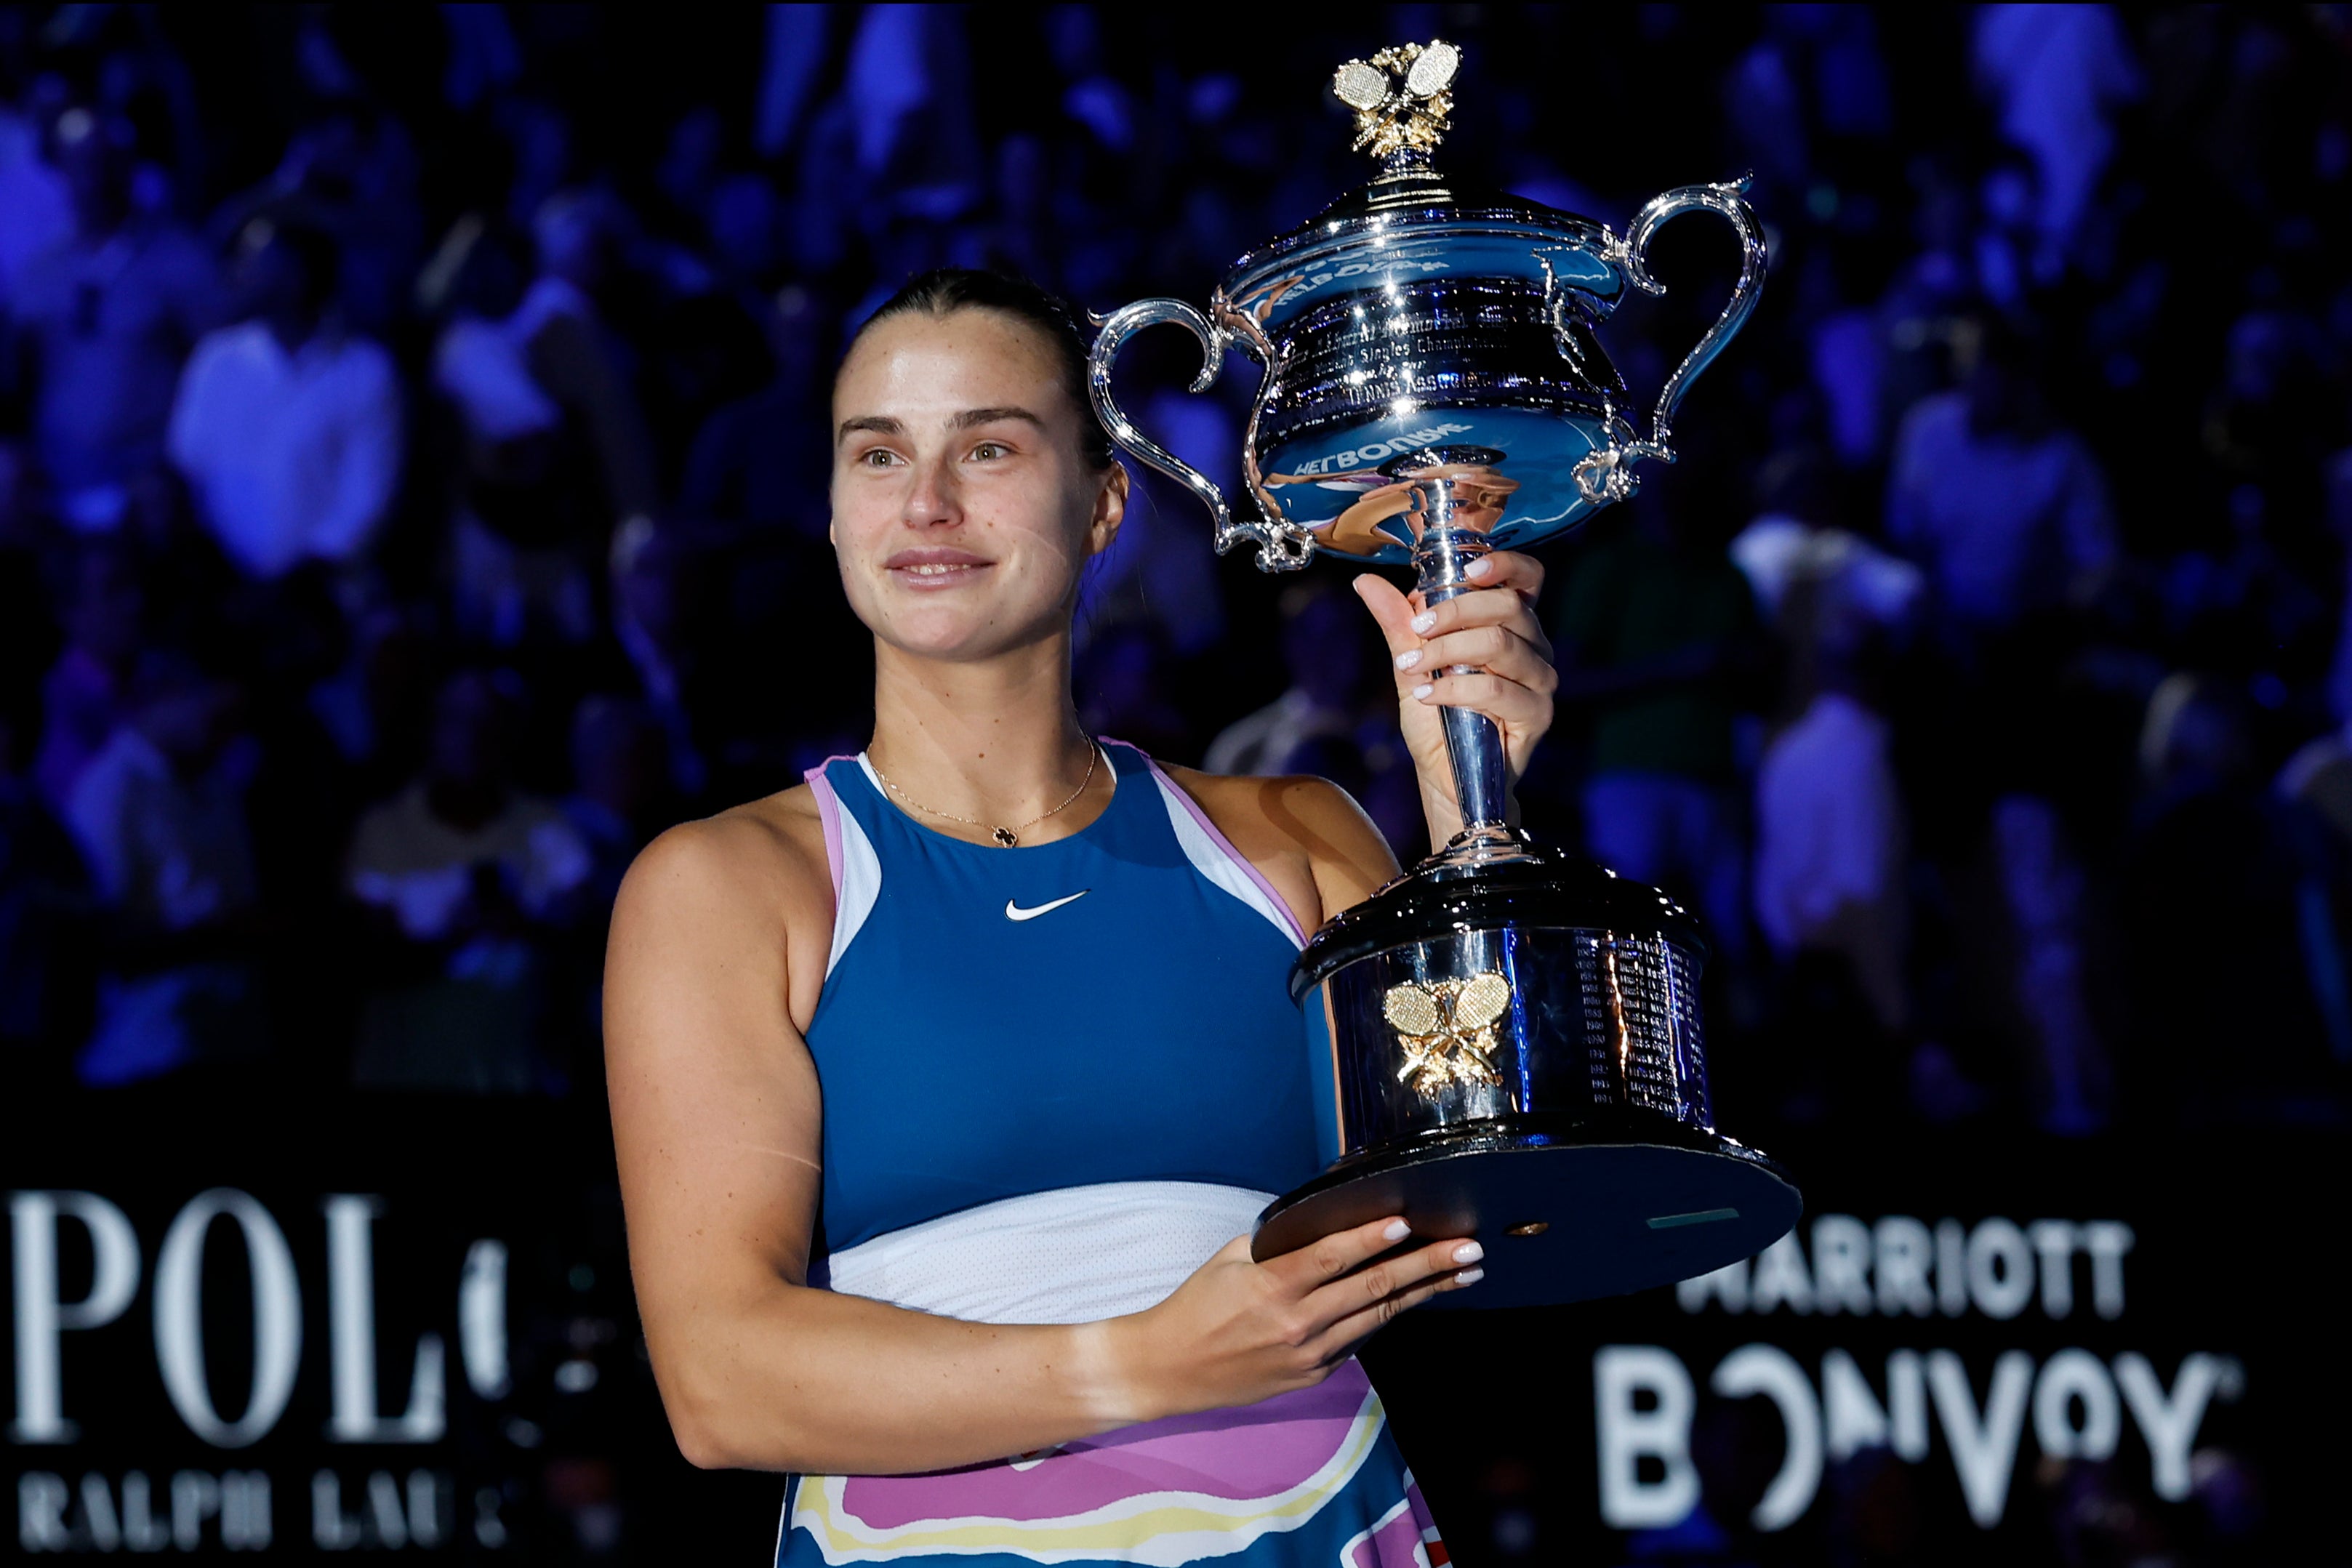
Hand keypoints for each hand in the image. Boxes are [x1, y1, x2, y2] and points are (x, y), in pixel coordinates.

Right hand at [1101, 1215, 1482, 1421]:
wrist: (1169, 1368)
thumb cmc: (1196, 1305)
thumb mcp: (1230, 1259)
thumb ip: (1280, 1244)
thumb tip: (1324, 1225)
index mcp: (1273, 1285)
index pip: (1333, 1256)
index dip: (1372, 1239)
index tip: (1408, 1222)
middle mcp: (1298, 1322)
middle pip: (1374, 1288)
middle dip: (1428, 1267)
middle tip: (1469, 1251)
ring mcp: (1309, 1354)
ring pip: (1378, 1316)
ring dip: (1424, 1293)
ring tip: (1462, 1274)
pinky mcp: (1312, 1374)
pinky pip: (1357, 1338)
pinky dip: (1385, 1315)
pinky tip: (1414, 1298)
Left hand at [1353, 551, 1555, 842]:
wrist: (1446, 778)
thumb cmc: (1437, 721)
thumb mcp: (1411, 666)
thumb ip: (1398, 625)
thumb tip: (1367, 582)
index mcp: (1511, 626)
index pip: (1527, 579)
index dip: (1505, 565)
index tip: (1467, 569)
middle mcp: (1534, 647)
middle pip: (1508, 606)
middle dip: (1454, 612)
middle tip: (1415, 630)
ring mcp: (1540, 681)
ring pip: (1500, 644)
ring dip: (1447, 651)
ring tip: (1414, 669)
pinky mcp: (1537, 714)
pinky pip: (1496, 688)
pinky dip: (1455, 689)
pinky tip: (1428, 696)